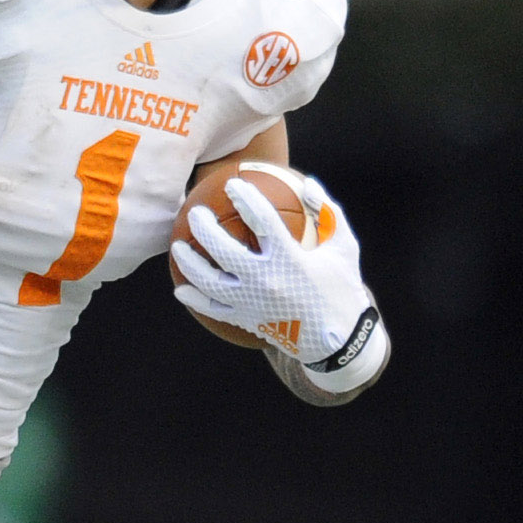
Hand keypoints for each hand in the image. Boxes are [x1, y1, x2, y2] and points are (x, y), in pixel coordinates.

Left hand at [170, 167, 374, 365]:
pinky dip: (194, 298)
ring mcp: (251, 303)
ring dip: (189, 262)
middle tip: (195, 212)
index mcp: (290, 259)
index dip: (245, 198)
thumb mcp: (344, 247)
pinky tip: (180, 289)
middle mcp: (265, 280)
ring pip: (209, 281)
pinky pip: (212, 309)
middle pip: (224, 250)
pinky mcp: (245, 320)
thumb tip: (308, 183)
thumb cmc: (342, 286)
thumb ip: (328, 212)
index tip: (233, 184)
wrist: (339, 340)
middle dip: (204, 228)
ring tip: (178, 245)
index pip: (262, 220)